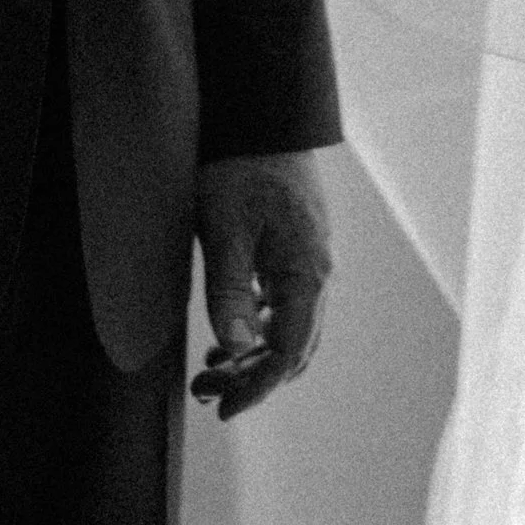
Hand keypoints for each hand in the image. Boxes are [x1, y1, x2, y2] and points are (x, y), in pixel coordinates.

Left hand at [191, 148, 331, 419]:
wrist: (260, 115)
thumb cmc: (239, 168)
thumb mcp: (224, 229)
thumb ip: (229, 291)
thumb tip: (235, 349)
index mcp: (307, 274)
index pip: (287, 353)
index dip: (256, 388)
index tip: (223, 409)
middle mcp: (318, 273)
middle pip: (294, 349)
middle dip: (252, 379)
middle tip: (206, 393)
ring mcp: (310, 261)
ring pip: (289, 329)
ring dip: (254, 357)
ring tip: (210, 371)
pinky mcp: (296, 250)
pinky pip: (284, 305)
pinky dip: (259, 329)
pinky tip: (229, 334)